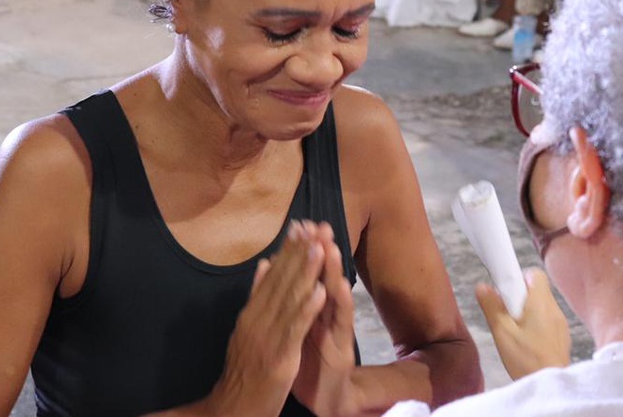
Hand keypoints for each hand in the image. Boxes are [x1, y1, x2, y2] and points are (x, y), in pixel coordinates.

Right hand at [210, 223, 327, 415]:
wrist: (233, 408)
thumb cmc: (245, 370)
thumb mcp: (246, 329)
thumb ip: (256, 298)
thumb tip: (264, 265)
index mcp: (251, 313)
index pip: (272, 276)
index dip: (287, 251)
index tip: (300, 227)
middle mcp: (257, 320)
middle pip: (281, 281)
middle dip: (298, 253)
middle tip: (312, 227)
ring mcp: (267, 337)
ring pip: (289, 299)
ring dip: (305, 272)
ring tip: (319, 248)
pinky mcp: (280, 356)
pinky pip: (295, 328)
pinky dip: (307, 308)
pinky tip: (320, 291)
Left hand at [291, 222, 360, 416]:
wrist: (324, 399)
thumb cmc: (308, 364)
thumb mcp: (296, 331)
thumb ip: (292, 305)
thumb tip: (279, 276)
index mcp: (312, 311)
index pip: (309, 276)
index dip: (304, 251)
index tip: (300, 224)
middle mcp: (327, 316)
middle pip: (326, 279)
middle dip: (322, 251)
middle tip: (320, 226)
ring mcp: (337, 332)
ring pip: (336, 296)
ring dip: (334, 270)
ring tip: (330, 246)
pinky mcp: (343, 350)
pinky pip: (341, 325)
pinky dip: (338, 305)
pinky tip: (335, 286)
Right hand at [476, 269, 571, 380]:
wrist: (550, 386)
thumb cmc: (526, 359)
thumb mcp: (502, 332)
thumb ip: (492, 306)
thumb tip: (483, 286)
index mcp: (541, 302)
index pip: (535, 274)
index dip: (519, 278)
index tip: (507, 293)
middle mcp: (554, 309)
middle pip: (537, 291)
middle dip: (520, 298)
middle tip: (507, 316)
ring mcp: (561, 324)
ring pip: (542, 307)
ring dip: (528, 313)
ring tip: (515, 332)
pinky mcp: (562, 338)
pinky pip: (548, 322)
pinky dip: (537, 326)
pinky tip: (527, 344)